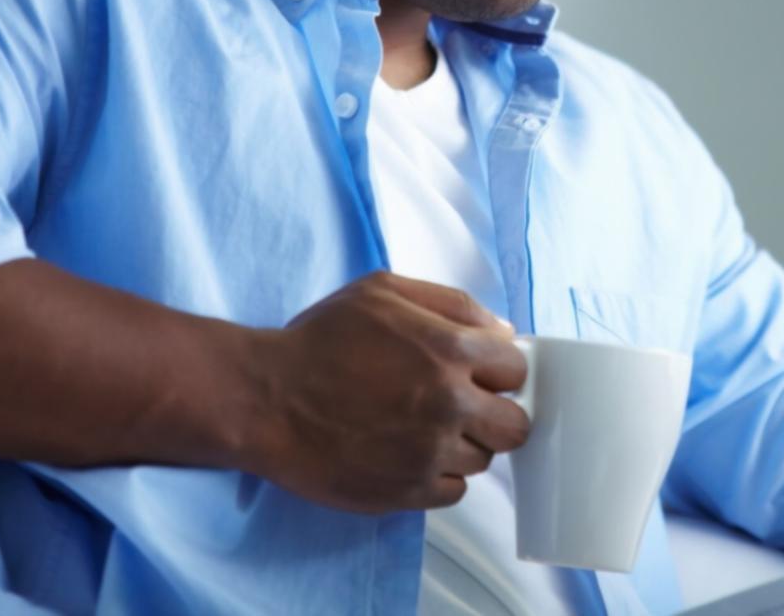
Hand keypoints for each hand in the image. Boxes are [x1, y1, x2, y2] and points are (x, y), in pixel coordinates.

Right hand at [245, 271, 529, 512]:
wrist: (266, 399)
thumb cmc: (321, 340)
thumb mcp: (383, 291)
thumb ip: (452, 304)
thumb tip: (502, 330)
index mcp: (450, 350)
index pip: (517, 369)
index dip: (499, 370)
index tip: (478, 374)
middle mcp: (449, 404)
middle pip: (515, 424)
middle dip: (494, 413)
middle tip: (463, 407)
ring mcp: (430, 453)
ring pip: (483, 460)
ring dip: (462, 445)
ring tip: (422, 428)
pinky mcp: (406, 491)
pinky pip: (454, 492)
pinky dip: (438, 476)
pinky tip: (408, 454)